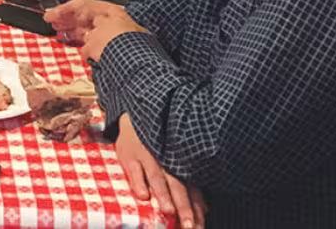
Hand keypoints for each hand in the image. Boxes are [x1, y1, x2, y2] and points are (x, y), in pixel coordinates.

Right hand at [44, 0, 142, 60]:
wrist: (137, 67)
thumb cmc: (117, 46)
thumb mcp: (95, 37)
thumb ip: (87, 39)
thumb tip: (87, 46)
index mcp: (109, 12)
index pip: (82, 5)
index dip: (63, 10)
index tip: (48, 17)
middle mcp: (113, 21)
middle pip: (85, 17)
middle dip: (68, 20)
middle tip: (52, 23)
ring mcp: (116, 36)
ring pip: (90, 30)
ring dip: (74, 31)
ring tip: (60, 34)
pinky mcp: (117, 51)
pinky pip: (96, 44)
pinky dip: (85, 45)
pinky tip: (78, 49)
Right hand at [115, 114, 206, 228]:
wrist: (136, 117)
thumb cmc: (158, 144)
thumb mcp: (174, 162)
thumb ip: (190, 185)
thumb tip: (206, 208)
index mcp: (179, 165)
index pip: (191, 190)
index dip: (196, 209)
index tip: (200, 226)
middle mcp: (166, 162)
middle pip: (178, 186)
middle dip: (184, 207)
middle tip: (189, 226)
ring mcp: (147, 157)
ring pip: (157, 178)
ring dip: (163, 195)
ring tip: (169, 211)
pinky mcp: (130, 155)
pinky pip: (135, 170)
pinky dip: (139, 182)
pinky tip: (143, 196)